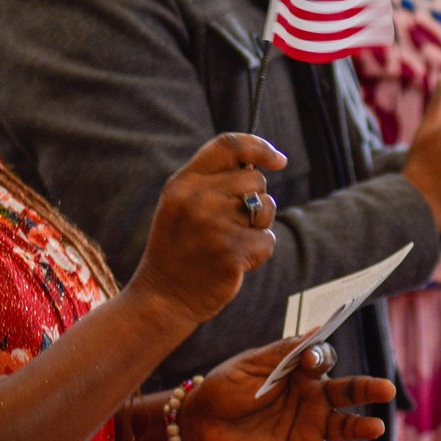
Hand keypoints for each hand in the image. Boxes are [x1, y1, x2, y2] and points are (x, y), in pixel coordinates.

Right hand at [129, 134, 284, 326]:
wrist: (163, 295)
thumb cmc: (178, 247)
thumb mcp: (180, 204)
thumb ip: (211, 180)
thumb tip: (260, 163)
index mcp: (183, 182)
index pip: (228, 145)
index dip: (259, 146)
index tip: (278, 160)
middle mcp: (197, 198)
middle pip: (255, 179)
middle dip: (257, 198)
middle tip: (236, 221)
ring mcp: (213, 225)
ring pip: (266, 209)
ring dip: (258, 226)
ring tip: (230, 242)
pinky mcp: (231, 252)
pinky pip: (267, 240)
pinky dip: (259, 253)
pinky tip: (235, 262)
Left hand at [180, 338, 394, 440]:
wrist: (202, 424)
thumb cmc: (224, 389)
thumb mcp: (248, 367)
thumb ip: (281, 353)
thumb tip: (316, 330)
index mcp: (297, 370)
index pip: (320, 359)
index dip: (319, 356)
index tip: (308, 361)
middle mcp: (310, 397)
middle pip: (346, 391)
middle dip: (366, 388)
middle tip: (384, 389)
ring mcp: (309, 425)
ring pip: (344, 425)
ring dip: (361, 426)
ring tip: (375, 427)